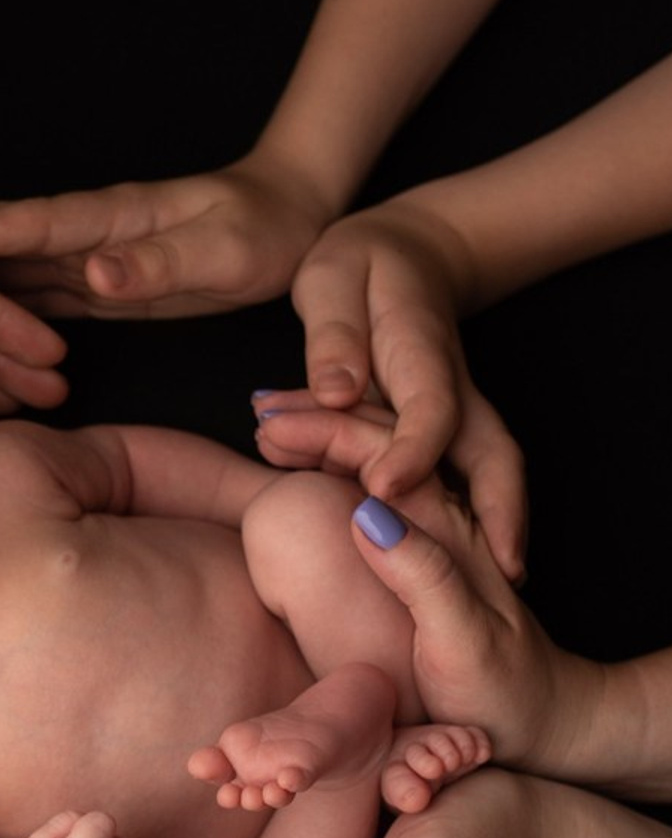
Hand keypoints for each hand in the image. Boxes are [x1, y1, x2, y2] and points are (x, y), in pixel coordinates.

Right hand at [0, 152, 332, 319]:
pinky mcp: (91, 286)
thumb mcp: (221, 250)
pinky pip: (30, 304)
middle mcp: (81, 239)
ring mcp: (81, 261)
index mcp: (105, 220)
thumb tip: (96, 275)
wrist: (288, 223)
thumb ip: (158, 263)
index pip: (23, 227)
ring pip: (4, 280)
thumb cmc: (262, 231)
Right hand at [253, 395, 583, 772]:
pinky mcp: (416, 560)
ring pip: (374, 460)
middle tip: (259, 411)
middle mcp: (441, 520)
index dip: (325, 431)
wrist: (540, 721)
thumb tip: (366, 509)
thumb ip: (424, 574)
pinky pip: (368, 493)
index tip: (269, 428)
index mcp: (450, 528)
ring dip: (323, 436)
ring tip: (271, 427)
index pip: (385, 453)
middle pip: (378, 442)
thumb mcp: (464, 639)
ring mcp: (428, 537)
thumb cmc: (502, 690)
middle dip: (317, 418)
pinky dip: (331, 471)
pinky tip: (305, 474)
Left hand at [290, 199, 526, 577]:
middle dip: (501, 514)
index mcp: (422, 352)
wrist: (400, 255)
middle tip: (502, 576)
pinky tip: (419, 559)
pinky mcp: (440, 431)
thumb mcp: (335, 279)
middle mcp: (451, 391)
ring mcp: (453, 414)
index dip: (411, 449)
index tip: (385, 488)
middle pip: (491, 456)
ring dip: (486, 525)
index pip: (429, 406)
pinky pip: (451, 476)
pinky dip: (447, 515)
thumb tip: (335, 390)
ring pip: (482, 474)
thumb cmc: (360, 267)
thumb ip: (334, 334)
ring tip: (481, 583)